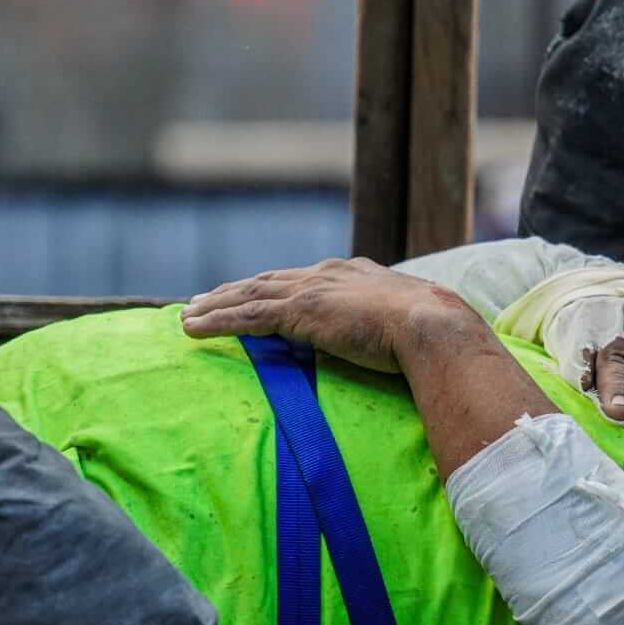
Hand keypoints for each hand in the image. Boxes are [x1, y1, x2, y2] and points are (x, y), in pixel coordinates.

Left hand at [181, 257, 478, 373]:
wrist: (434, 326)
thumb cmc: (432, 334)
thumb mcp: (405, 325)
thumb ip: (385, 329)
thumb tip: (384, 350)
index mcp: (354, 274)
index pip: (302, 279)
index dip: (272, 286)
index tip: (253, 292)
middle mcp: (329, 274)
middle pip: (268, 280)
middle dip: (235, 290)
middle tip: (205, 300)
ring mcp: (313, 289)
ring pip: (250, 294)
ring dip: (216, 305)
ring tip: (189, 314)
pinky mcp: (300, 310)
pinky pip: (246, 315)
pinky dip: (216, 320)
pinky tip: (192, 328)